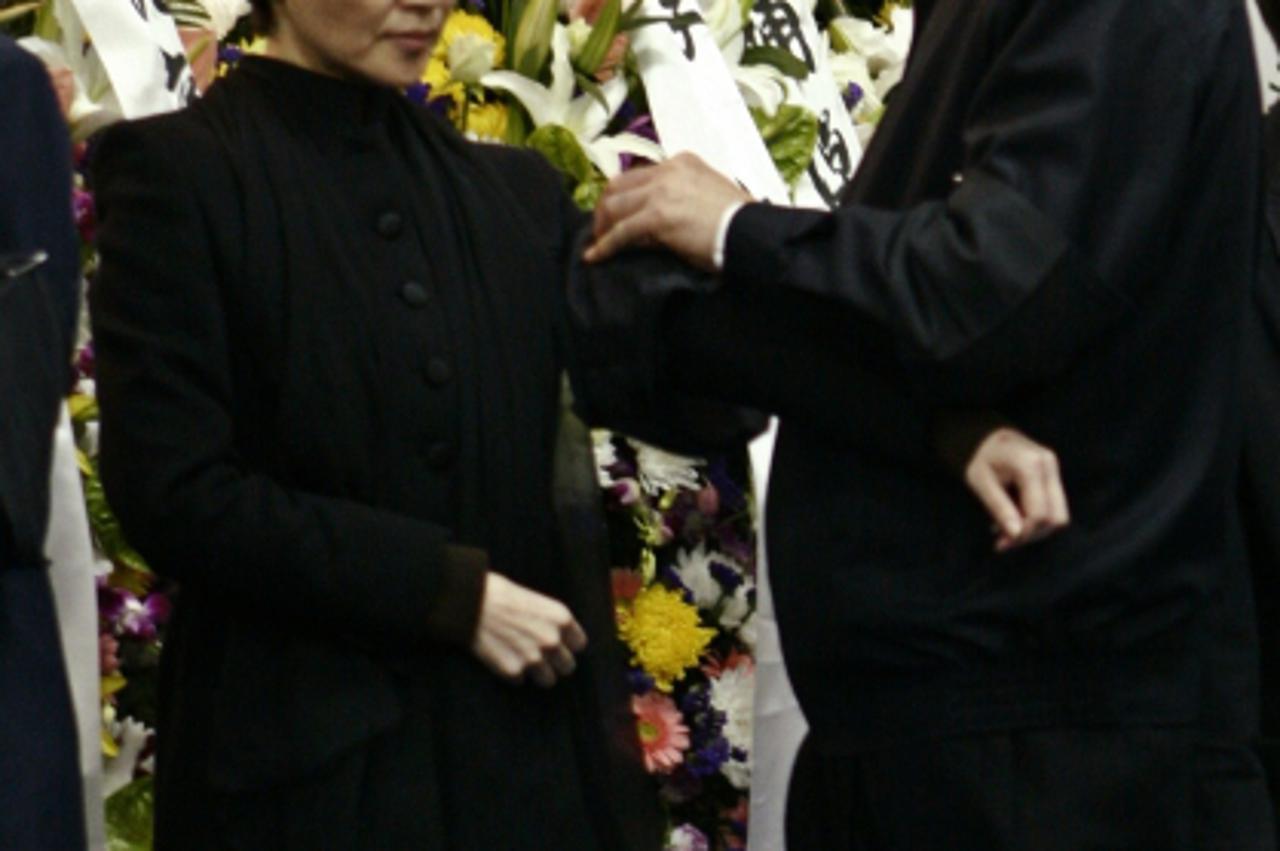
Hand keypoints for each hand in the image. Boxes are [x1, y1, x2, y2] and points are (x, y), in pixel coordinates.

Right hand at [470, 572, 587, 686]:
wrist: (470, 601)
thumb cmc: (500, 593)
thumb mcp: (536, 600)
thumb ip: (551, 622)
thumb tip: (558, 639)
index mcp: (561, 618)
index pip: (579, 644)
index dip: (566, 644)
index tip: (556, 644)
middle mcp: (552, 640)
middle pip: (567, 666)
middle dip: (555, 663)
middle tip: (540, 656)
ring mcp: (534, 658)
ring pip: (548, 680)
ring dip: (537, 673)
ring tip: (523, 660)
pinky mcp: (513, 671)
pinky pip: (520, 681)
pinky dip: (512, 673)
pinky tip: (502, 657)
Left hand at [584, 152, 752, 269]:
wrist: (752, 232)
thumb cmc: (738, 220)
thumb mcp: (708, 195)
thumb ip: (681, 197)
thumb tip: (656, 220)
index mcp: (682, 162)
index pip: (640, 175)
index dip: (624, 196)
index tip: (619, 213)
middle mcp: (667, 171)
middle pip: (619, 185)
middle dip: (606, 209)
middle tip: (603, 230)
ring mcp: (660, 192)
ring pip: (614, 206)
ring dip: (602, 227)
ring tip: (599, 245)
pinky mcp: (657, 217)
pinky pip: (621, 232)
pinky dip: (605, 245)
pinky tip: (595, 257)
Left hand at [965, 427, 1069, 552]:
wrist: (985, 437)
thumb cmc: (979, 459)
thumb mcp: (981, 483)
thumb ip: (999, 508)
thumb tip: (1016, 535)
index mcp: (1030, 466)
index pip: (1039, 514)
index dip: (1023, 533)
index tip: (1001, 543)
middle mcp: (1049, 466)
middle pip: (1056, 517)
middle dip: (1032, 534)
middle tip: (1004, 541)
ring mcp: (1054, 469)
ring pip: (1058, 514)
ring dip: (1034, 529)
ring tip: (1005, 529)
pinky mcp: (1053, 475)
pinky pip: (1053, 506)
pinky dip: (1035, 519)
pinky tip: (1014, 519)